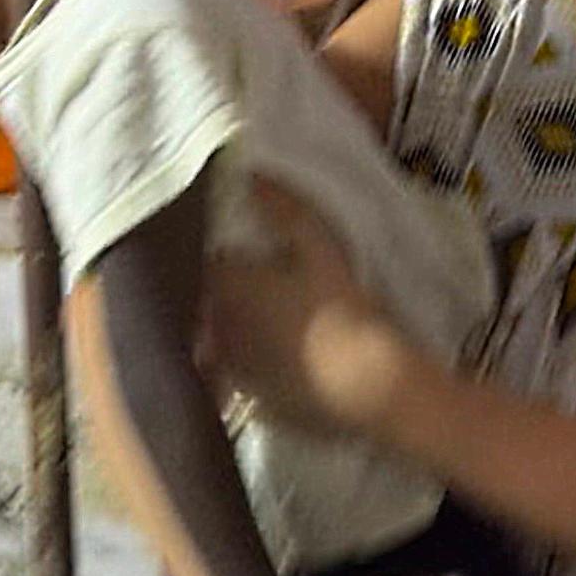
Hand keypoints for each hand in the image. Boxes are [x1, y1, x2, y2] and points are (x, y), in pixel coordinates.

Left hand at [202, 177, 403, 438]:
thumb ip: (284, 208)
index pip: (207, 260)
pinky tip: (281, 363)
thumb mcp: (320, 248)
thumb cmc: (344, 310)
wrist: (368, 387)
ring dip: (233, 330)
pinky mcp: (252, 401)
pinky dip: (250, 368)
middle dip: (224, 292)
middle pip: (207, 303)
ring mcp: (232, 371)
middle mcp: (217, 330)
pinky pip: (239, 380)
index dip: (226, 253)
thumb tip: (252, 174)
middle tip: (260, 285)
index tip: (246, 250)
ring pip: (220, 342)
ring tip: (271, 324)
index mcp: (227, 287)